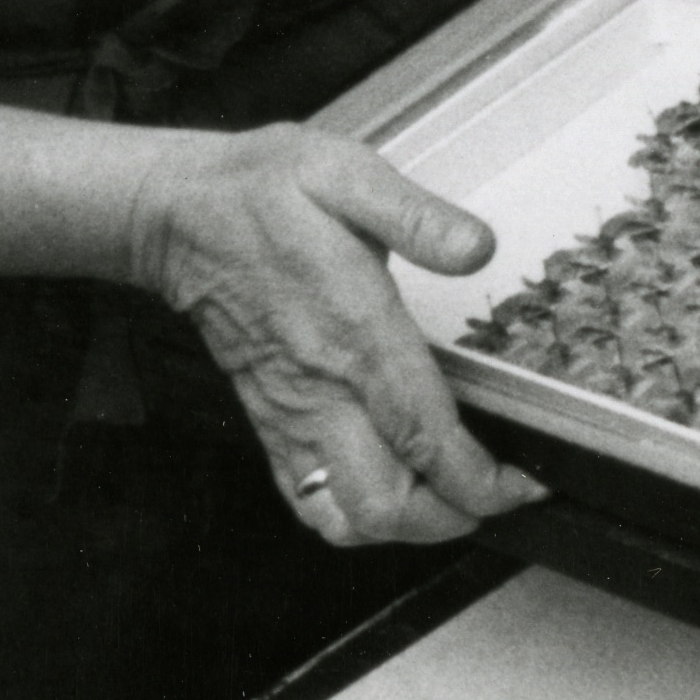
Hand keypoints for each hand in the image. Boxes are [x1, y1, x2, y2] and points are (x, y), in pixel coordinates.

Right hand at [133, 128, 544, 555]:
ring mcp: (290, 414)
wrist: (177, 214)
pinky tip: (390, 488)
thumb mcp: (347, 173)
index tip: (523, 484)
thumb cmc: (263, 190)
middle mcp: (321, 389)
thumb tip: (478, 248)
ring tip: (447, 498)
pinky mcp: (268, 421)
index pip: (423, 437)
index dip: (480, 478)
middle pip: (385, 505)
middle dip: (451, 518)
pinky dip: (355, 517)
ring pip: (345, 519)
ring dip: (403, 527)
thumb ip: (417, 216)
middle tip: (494, 493)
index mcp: (354, 333)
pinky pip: (307, 500)